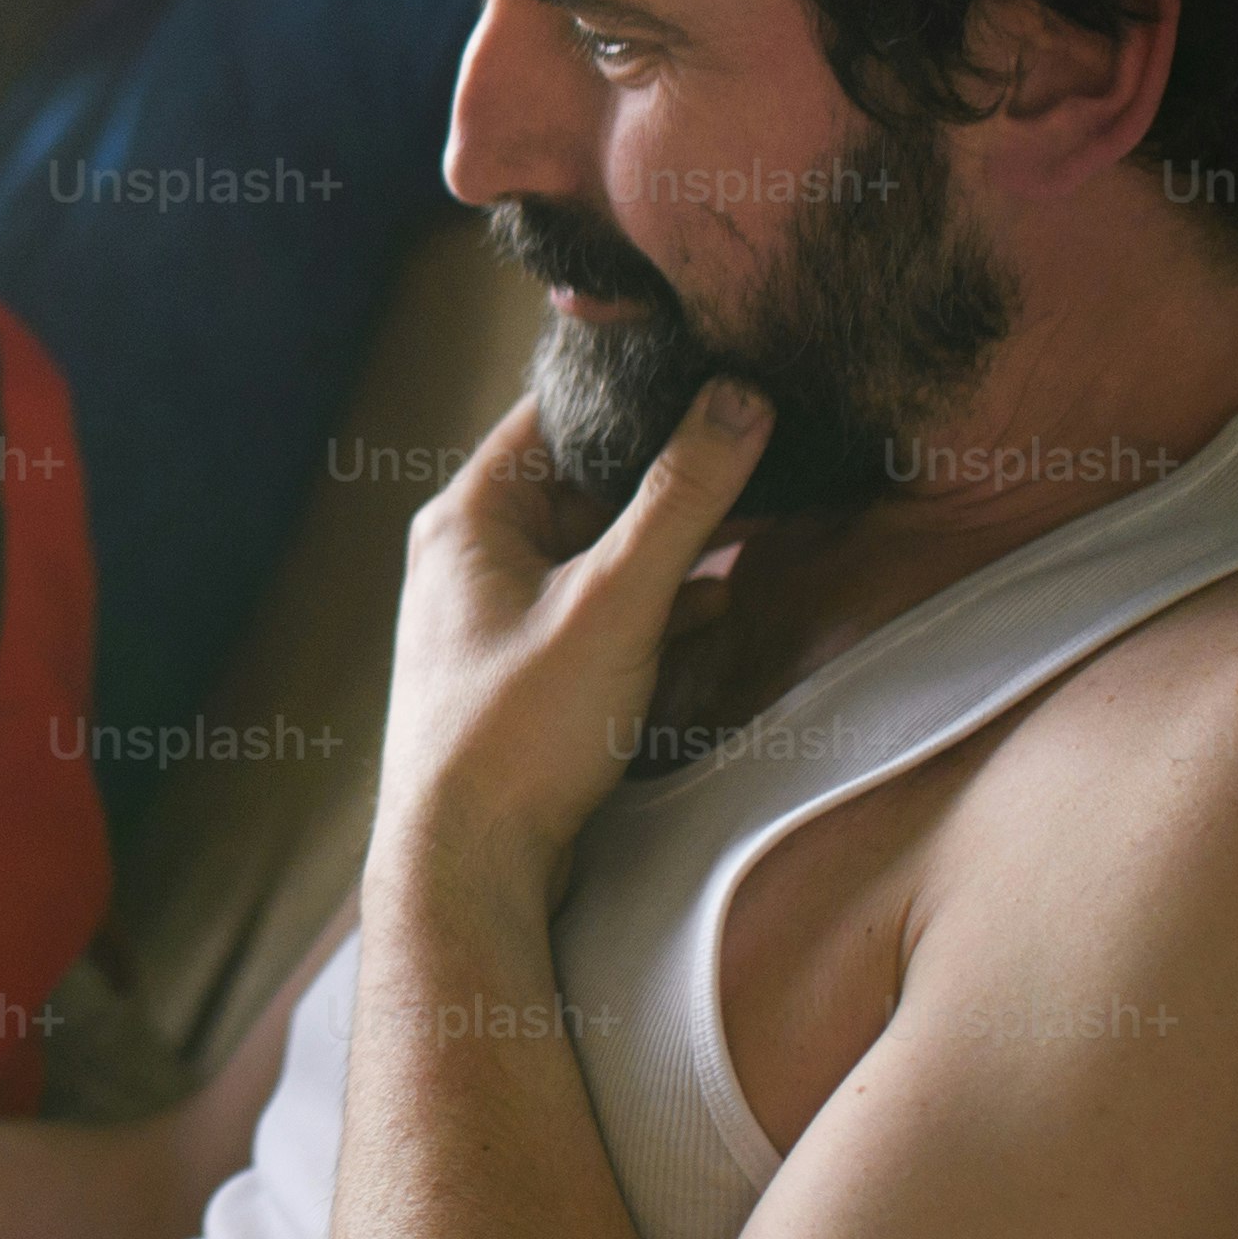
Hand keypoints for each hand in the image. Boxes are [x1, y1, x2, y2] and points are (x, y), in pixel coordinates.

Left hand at [375, 381, 773, 916]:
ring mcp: (500, 617)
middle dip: (678, 476)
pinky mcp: (529, 671)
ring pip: (604, 553)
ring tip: (767, 519)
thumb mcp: (614, 603)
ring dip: (678, 546)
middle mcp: (474, 558)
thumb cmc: (517, 734)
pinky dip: (661, 606)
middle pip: (590, 484)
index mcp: (471, 517)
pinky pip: (603, 612)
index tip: (717, 368)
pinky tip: (724, 605)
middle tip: (769, 449)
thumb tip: (739, 398)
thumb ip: (681, 500)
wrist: (469, 870)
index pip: (559, 413)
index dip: (637, 390)